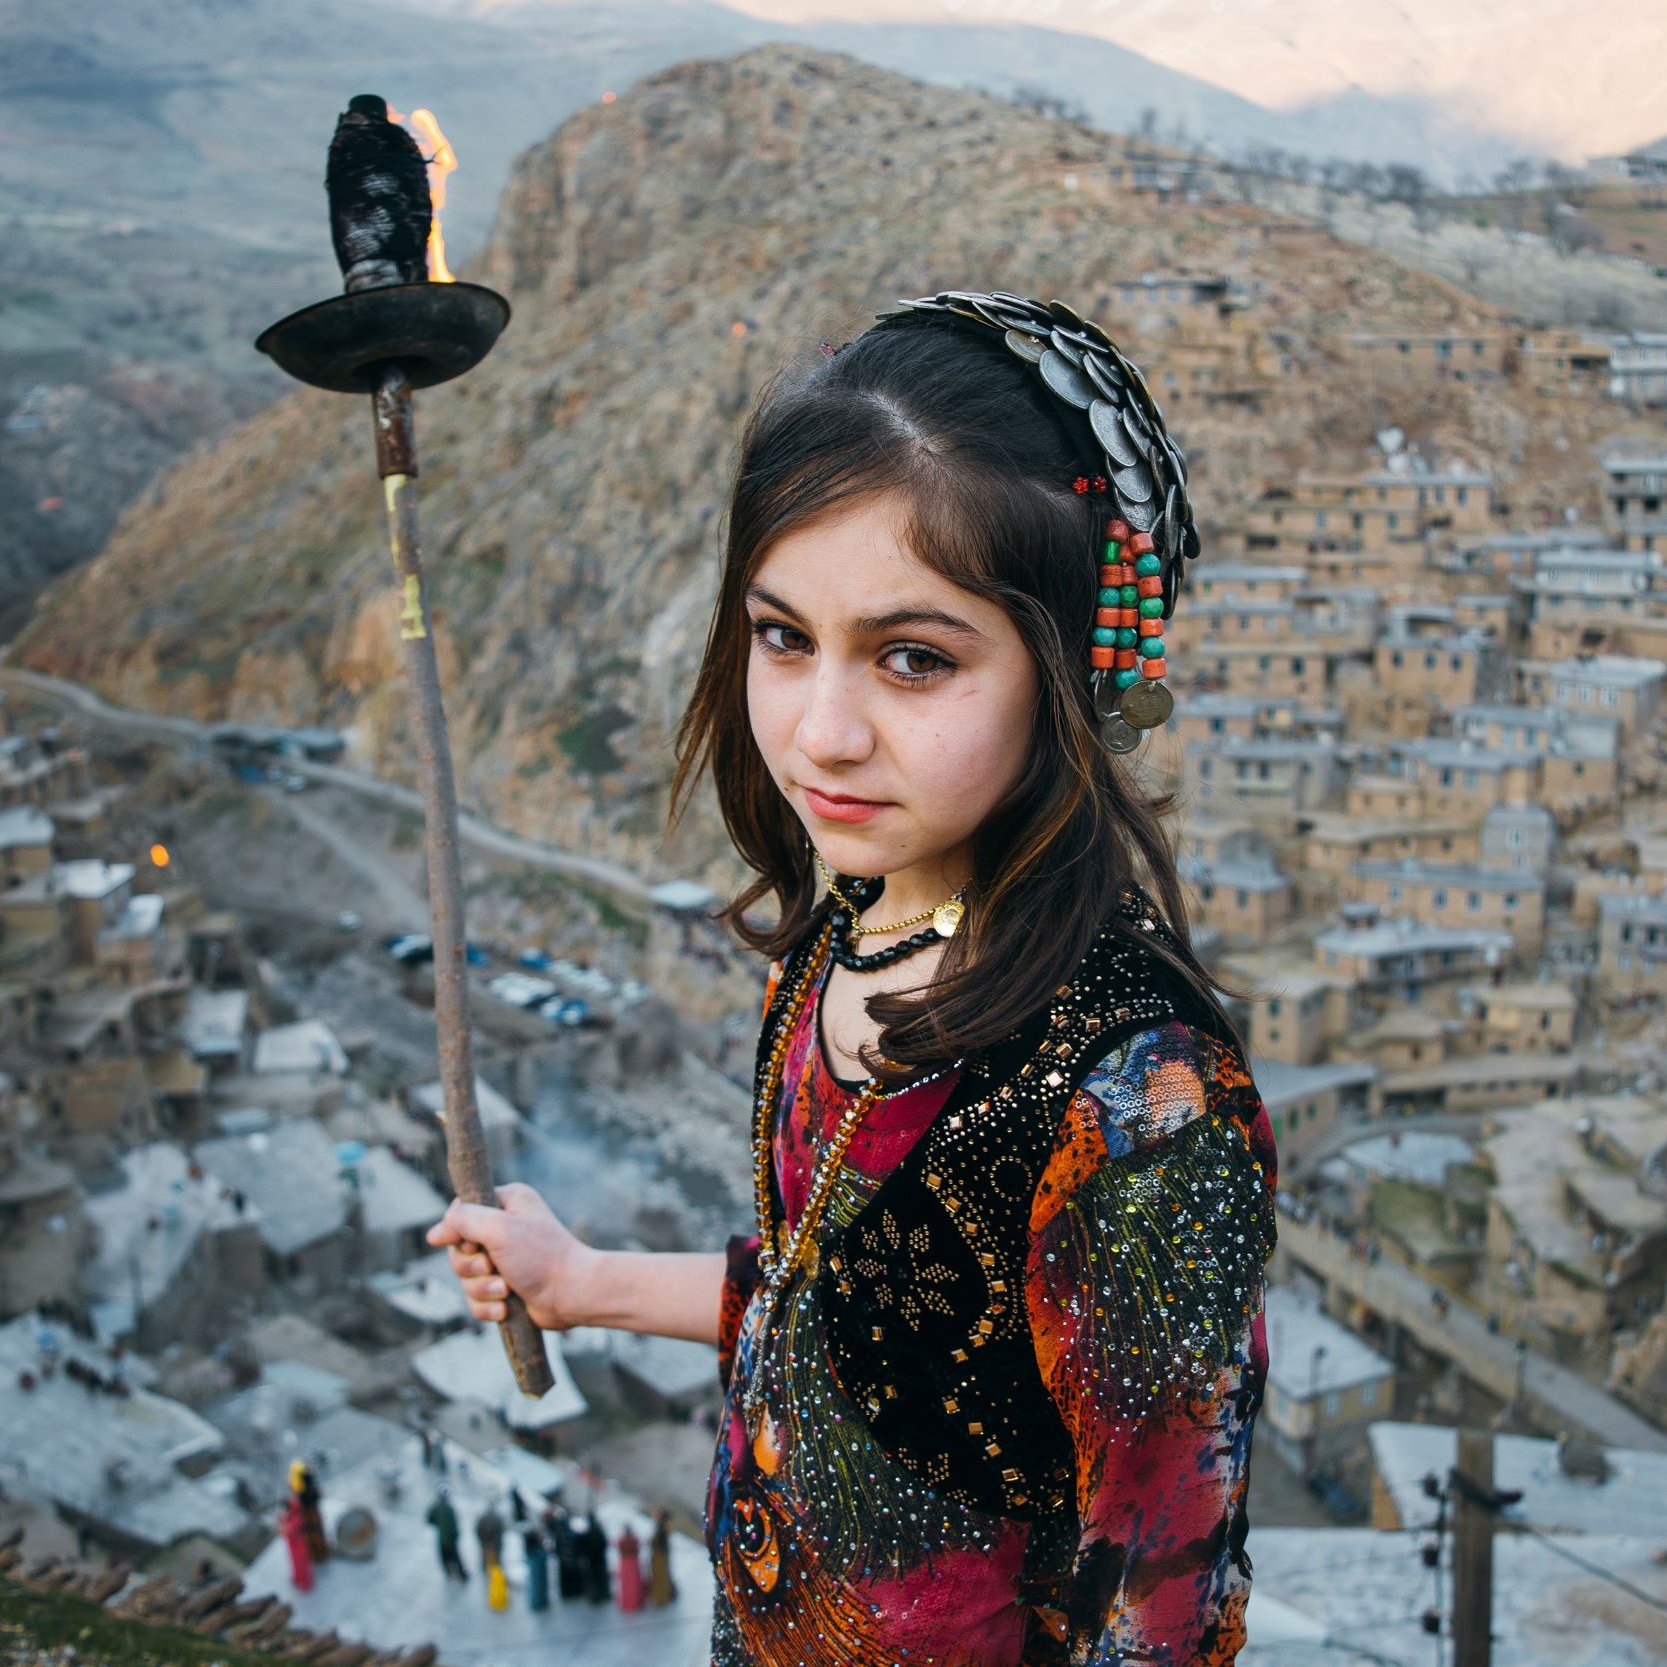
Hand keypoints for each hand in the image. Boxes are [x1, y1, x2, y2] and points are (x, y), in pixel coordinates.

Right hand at [425, 1182, 598, 1332]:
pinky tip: (506, 1308)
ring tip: (505, 1290)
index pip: (461, 1213)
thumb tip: (434, 1233)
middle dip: (471, 1267)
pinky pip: (475, 1300)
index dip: (458, 1233)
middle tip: (492, 1268)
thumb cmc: (541, 1257)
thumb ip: (465, 1221)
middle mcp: (504, 1228)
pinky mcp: (505, 1288)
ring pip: (465, 1278)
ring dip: (482, 1289)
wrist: (573, 1295)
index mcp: (507, 1203)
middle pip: (458, 1250)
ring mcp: (504, 1259)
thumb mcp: (499, 1229)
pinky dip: (487, 1307)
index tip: (474, 1245)